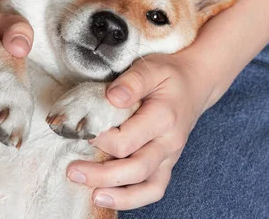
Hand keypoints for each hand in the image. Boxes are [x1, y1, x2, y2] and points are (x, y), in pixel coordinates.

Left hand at [66, 52, 214, 209]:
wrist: (195, 84)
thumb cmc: (168, 76)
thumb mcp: (152, 68)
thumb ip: (132, 81)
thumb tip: (112, 98)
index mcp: (164, 118)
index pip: (126, 140)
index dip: (99, 139)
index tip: (82, 130)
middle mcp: (169, 143)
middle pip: (135, 169)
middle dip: (101, 174)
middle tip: (72, 171)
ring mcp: (170, 157)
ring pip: (148, 188)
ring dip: (118, 196)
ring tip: (92, 195)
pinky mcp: (167, 164)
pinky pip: (154, 190)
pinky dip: (133, 199)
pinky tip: (109, 197)